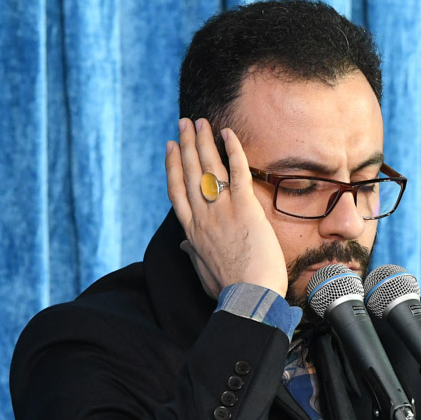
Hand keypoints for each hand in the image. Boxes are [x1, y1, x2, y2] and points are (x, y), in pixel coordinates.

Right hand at [164, 118, 287, 298]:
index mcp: (192, 232)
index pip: (177, 192)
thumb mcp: (205, 273)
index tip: (170, 148)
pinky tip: (228, 133)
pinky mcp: (245, 209)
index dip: (172, 166)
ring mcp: (222, 211)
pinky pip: (237, 172)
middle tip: (184, 124)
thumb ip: (195, 255)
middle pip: (189, 173)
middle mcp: (203, 217)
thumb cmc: (231, 291)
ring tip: (200, 121)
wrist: (250, 298)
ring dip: (202, 141)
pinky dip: (232, 150)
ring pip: (208, 168)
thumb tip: (186, 246)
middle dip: (185, 145)